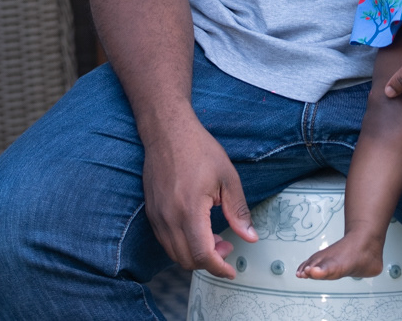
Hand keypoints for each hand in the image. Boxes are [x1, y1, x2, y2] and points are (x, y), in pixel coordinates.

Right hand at [141, 109, 256, 278]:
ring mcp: (156, 216)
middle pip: (186, 259)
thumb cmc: (199, 149)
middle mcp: (169, 218)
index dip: (218, 268)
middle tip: (226, 247)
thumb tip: (250, 237)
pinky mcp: (151, 212)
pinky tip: (196, 229)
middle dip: (209, 262)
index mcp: (189, 210)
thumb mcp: (227, 176)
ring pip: (174, 253)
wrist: (167, 130)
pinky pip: (165, 241)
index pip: (202, 254)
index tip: (231, 270)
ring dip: (194, 254)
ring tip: (214, 238)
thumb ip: (238, 210)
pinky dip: (181, 245)